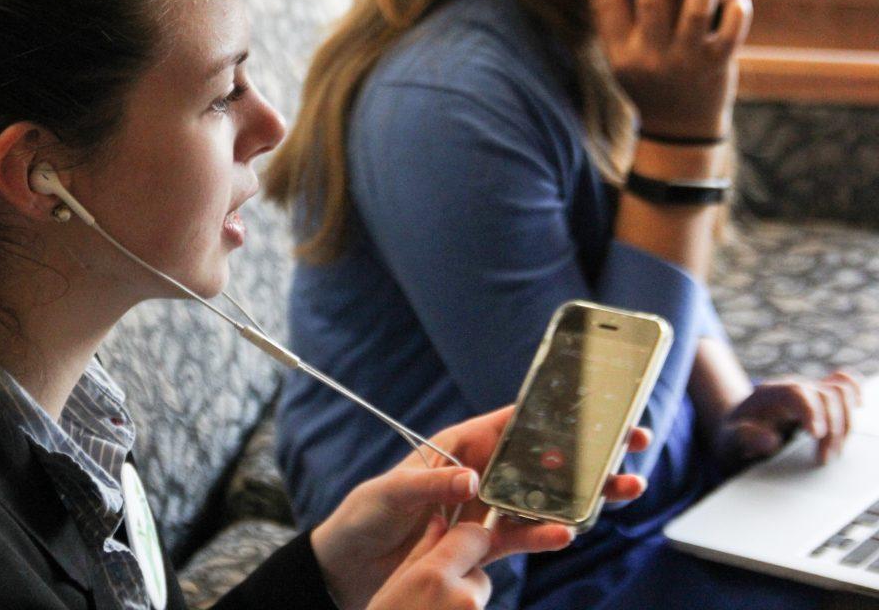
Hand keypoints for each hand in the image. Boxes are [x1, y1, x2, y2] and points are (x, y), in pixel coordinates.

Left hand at [310, 406, 650, 609]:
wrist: (346, 567)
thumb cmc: (363, 517)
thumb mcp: (390, 494)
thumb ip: (432, 486)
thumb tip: (470, 479)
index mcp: (457, 447)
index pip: (511, 424)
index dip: (553, 416)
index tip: (594, 409)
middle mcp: (477, 473)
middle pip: (540, 460)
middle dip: (586, 454)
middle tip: (631, 446)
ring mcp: (483, 510)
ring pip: (541, 499)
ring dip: (581, 496)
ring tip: (623, 490)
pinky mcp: (481, 544)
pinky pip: (521, 537)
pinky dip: (546, 536)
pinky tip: (570, 532)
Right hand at [591, 0, 752, 138]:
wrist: (677, 132)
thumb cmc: (647, 83)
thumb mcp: (621, 60)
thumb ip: (616, 25)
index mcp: (621, 53)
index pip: (610, 5)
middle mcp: (651, 57)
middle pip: (651, 2)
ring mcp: (685, 62)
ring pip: (695, 13)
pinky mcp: (716, 66)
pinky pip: (731, 32)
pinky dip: (738, 10)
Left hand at [716, 370, 862, 468]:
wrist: (735, 428)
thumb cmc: (734, 437)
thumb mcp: (729, 441)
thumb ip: (744, 439)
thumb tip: (771, 440)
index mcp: (766, 395)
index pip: (796, 392)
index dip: (811, 411)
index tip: (816, 435)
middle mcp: (790, 387)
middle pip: (824, 395)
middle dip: (831, 428)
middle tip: (823, 459)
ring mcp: (807, 390)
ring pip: (839, 392)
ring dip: (845, 422)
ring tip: (834, 451)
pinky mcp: (818, 397)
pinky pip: (842, 384)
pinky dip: (854, 393)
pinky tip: (858, 408)